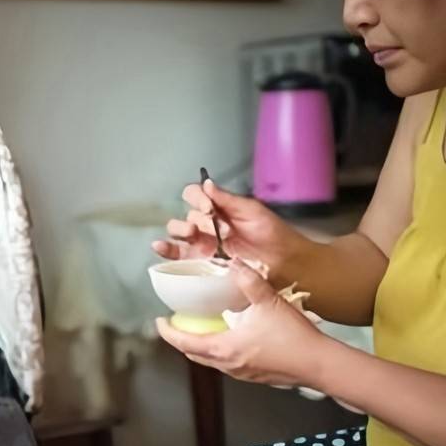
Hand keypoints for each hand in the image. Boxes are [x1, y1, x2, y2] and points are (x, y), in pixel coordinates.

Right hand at [153, 179, 307, 279]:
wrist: (284, 263)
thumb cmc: (272, 234)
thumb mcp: (252, 210)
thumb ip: (227, 199)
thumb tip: (206, 183)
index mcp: (218, 208)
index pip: (194, 195)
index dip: (197, 198)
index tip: (210, 207)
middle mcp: (207, 225)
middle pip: (186, 214)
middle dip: (197, 219)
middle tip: (216, 227)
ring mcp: (202, 244)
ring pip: (177, 232)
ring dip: (181, 230)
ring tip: (196, 236)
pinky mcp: (200, 262)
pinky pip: (176, 255)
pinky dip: (165, 249)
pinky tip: (160, 246)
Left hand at [156, 260, 330, 386]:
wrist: (319, 364)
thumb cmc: (293, 337)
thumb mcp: (268, 301)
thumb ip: (247, 280)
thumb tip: (232, 262)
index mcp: (223, 348)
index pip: (184, 342)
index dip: (168, 332)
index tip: (159, 321)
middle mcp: (227, 365)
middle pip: (194, 353)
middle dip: (182, 338)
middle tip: (177, 322)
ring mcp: (241, 373)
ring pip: (210, 360)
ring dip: (201, 344)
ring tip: (201, 326)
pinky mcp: (254, 375)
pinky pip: (227, 363)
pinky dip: (219, 349)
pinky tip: (230, 335)